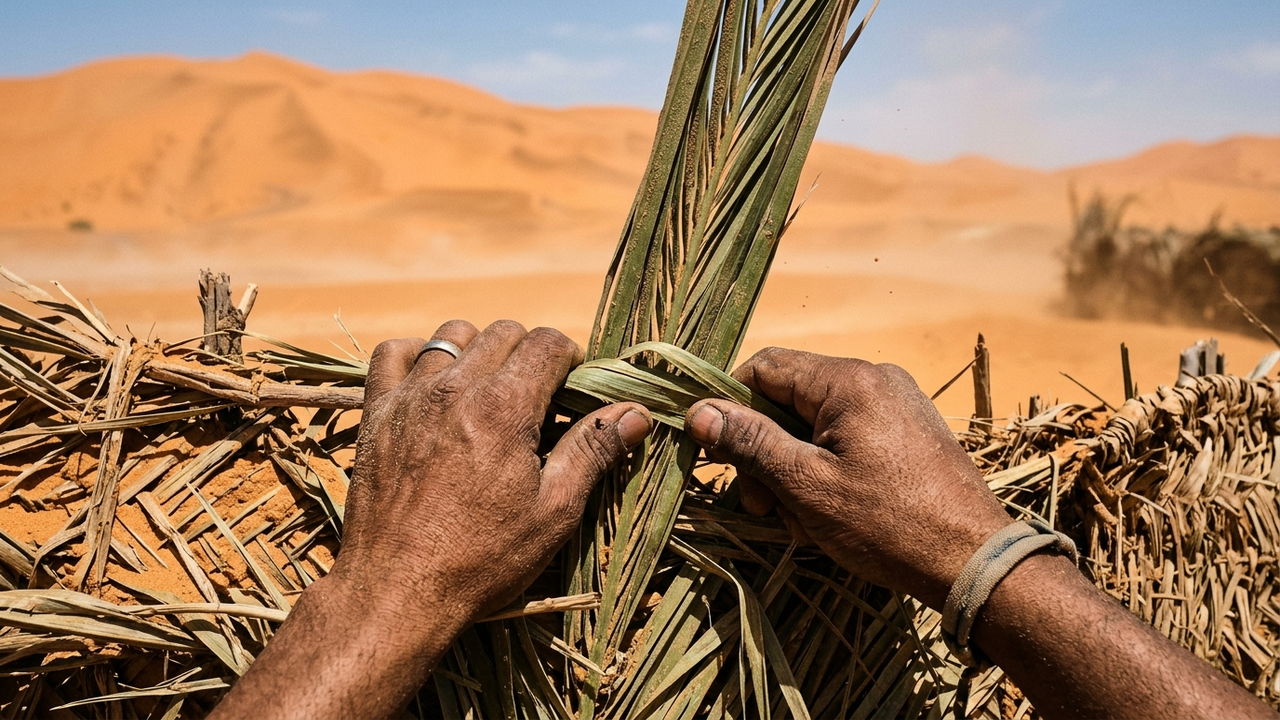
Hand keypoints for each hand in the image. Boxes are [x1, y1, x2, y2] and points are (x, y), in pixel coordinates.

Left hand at [212, 320, 650, 719]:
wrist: (398, 592)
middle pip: (503, 332)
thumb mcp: (553, 512)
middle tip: (535, 397)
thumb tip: (636, 412)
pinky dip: (416, 355)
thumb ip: (592, 451)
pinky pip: (391, 352)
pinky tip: (432, 384)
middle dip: (527, 353)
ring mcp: (410, 398)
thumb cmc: (482, 559)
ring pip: (451, 334)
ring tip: (486, 390)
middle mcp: (455, 388)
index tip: (570, 388)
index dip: (568, 358)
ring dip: (477, 351)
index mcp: (505, 408)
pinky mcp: (376, 414)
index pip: (546, 341)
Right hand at [684, 347, 1009, 609]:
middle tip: (762, 506)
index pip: (765, 367)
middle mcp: (875, 379)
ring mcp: (896, 405)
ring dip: (794, 471)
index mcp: (849, 381)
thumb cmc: (888, 524)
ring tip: (802, 522)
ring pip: (816, 426)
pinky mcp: (909, 433)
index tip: (715, 451)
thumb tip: (698, 410)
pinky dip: (827, 473)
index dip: (731, 405)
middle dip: (766, 453)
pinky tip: (829, 517)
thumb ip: (751, 443)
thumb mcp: (807, 485)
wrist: (976, 562)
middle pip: (790, 399)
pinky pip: (848, 439)